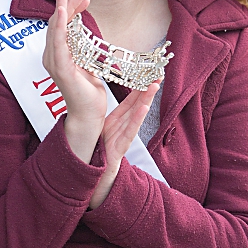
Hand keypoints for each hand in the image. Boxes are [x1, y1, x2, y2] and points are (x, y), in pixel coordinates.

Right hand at [42, 0, 107, 161]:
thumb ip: (84, 50)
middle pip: (57, 24)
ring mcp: (54, 62)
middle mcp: (52, 57)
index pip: (62, 26)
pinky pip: (58, 42)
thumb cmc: (88, 92)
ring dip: (62, 10)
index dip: (71, 9)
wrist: (89, 114)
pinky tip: (62, 12)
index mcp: (58, 55)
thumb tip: (88, 36)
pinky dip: (59, 26)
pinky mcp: (60, 68)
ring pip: (55, 30)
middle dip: (67, 4)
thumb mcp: (89, 64)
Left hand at [88, 79, 159, 209]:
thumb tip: (90, 94)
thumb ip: (99, 114)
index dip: (138, 88)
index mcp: (116, 121)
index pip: (130, 101)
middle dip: (147, 90)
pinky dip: (137, 120)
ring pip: (136, 116)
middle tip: (158, 75)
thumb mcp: (98, 129)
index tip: (147, 74)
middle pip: (137, 105)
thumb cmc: (97, 151)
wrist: (93, 173)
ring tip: (154, 86)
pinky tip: (144, 108)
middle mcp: (122, 127)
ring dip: (146, 100)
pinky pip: (130, 132)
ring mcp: (123, 136)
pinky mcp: (121, 147)